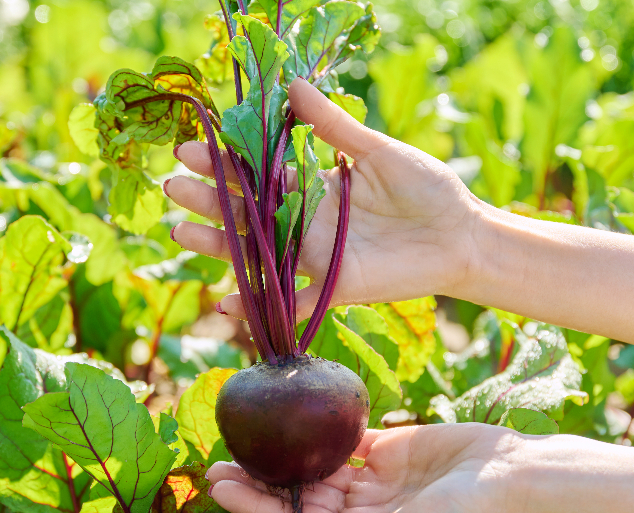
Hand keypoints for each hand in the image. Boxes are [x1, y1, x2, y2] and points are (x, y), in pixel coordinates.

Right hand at [166, 78, 480, 319]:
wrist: (460, 233)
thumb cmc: (425, 188)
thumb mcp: (377, 151)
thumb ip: (333, 125)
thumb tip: (293, 85)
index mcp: (310, 186)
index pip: (256, 173)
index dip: (222, 161)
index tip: (191, 147)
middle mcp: (303, 222)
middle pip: (244, 212)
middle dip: (207, 199)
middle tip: (174, 185)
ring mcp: (313, 257)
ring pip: (255, 253)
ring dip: (217, 245)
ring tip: (180, 232)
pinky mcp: (332, 287)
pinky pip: (289, 302)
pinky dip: (260, 306)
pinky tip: (225, 306)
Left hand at [205, 423, 521, 512]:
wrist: (507, 479)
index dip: (257, 505)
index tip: (220, 486)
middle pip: (299, 494)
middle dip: (259, 479)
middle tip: (215, 462)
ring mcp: (373, 479)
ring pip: (315, 465)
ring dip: (281, 453)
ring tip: (242, 436)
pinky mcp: (388, 447)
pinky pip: (344, 437)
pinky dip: (318, 429)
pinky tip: (288, 416)